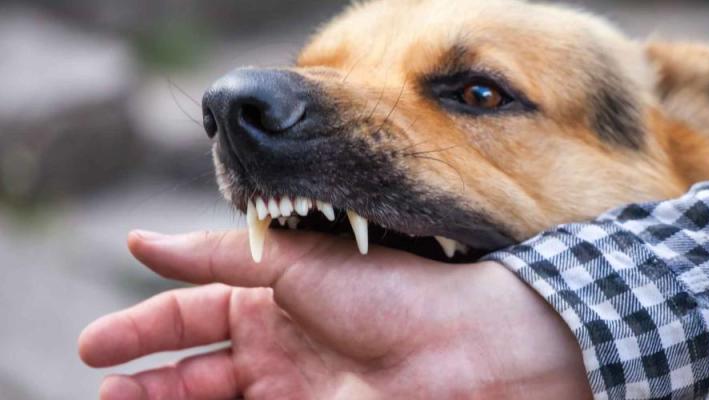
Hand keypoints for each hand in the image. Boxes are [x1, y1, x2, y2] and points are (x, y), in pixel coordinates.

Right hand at [78, 230, 590, 398]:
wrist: (457, 342)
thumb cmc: (386, 287)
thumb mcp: (292, 259)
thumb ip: (216, 257)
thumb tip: (142, 243)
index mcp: (274, 298)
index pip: (193, 312)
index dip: (144, 327)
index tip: (95, 346)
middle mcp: (279, 345)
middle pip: (193, 366)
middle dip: (145, 377)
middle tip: (104, 387)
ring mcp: (292, 387)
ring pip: (211, 399)